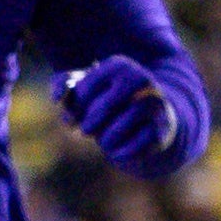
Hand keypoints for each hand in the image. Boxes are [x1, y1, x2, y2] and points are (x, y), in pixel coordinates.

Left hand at [55, 58, 181, 177]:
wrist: (147, 121)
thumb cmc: (107, 105)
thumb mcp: (83, 91)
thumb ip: (64, 85)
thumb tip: (59, 97)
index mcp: (120, 66)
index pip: (83, 90)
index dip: (75, 108)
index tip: (78, 113)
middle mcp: (142, 80)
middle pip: (100, 110)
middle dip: (88, 126)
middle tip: (89, 129)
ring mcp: (155, 104)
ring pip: (113, 133)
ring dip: (104, 141)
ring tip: (107, 138)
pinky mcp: (162, 129)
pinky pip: (130, 150)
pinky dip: (119, 154)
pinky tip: (120, 150)